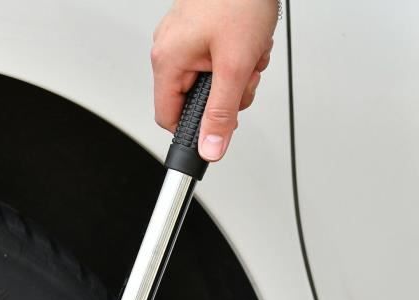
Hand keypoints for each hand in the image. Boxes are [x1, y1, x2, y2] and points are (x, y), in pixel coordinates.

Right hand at [151, 0, 277, 161]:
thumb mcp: (235, 66)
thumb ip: (222, 114)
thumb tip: (210, 149)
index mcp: (168, 60)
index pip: (169, 118)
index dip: (194, 130)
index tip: (215, 130)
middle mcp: (170, 49)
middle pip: (194, 101)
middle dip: (226, 97)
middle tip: (244, 80)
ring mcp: (184, 39)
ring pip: (209, 81)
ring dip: (236, 76)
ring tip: (249, 55)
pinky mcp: (199, 30)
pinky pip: (215, 60)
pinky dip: (236, 58)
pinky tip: (248, 44)